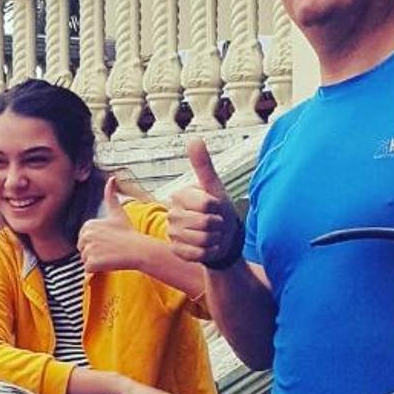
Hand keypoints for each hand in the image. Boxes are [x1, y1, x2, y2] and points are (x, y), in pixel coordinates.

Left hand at [78, 177, 151, 273]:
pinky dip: (97, 269)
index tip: (109, 240)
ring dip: (97, 261)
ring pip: (86, 260)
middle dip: (95, 252)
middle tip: (110, 249)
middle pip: (82, 250)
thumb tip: (112, 177)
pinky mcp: (91, 263)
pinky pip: (88, 269)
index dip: (96, 243)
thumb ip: (111, 196)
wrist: (138, 250)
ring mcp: (88, 249)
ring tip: (110, 255)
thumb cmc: (128, 232)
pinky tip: (108, 262)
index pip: (84, 240)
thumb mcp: (117, 212)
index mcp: (87, 225)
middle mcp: (85, 236)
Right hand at [166, 136, 241, 266]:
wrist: (221, 238)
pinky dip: (209, 252)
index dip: (218, 208)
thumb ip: (203, 164)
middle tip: (217, 224)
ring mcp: (172, 233)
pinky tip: (208, 247)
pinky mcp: (176, 251)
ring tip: (213, 235)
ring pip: (202, 240)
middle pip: (205, 223)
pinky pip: (197, 254)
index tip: (217, 207)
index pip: (206, 204)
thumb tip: (194, 139)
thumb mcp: (215, 187)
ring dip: (215, 239)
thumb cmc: (219, 210)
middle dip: (218, 226)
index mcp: (180, 195)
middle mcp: (172, 213)